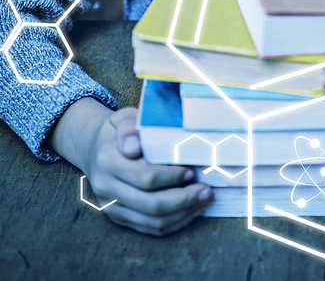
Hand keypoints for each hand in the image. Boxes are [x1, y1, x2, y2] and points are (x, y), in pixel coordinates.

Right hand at [49, 99, 213, 235]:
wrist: (93, 148)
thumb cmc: (117, 131)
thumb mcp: (123, 119)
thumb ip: (130, 128)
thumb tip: (134, 146)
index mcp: (108, 160)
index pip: (145, 176)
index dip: (171, 177)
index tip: (192, 171)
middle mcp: (106, 187)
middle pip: (150, 204)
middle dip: (183, 200)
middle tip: (207, 191)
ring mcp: (110, 206)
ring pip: (151, 220)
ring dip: (182, 214)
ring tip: (203, 202)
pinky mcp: (117, 217)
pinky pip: (147, 228)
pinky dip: (172, 223)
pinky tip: (190, 212)